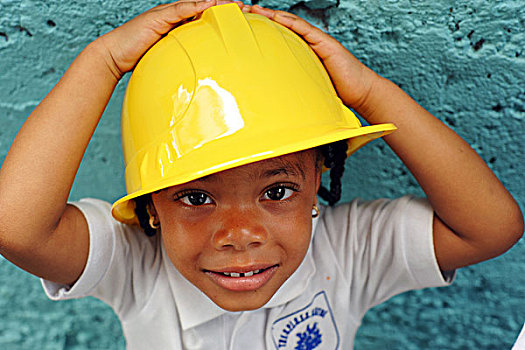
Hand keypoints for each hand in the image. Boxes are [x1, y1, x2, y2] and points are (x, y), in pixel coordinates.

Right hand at [96, 0, 238, 79]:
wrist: (114, 57)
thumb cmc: (138, 61)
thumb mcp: (167, 62)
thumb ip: (183, 65)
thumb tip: (200, 81)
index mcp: (177, 27)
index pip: (203, 18)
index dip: (221, 17)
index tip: (240, 20)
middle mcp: (172, 18)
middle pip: (203, 8)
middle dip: (224, 7)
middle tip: (246, 9)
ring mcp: (165, 15)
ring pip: (195, 5)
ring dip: (216, 4)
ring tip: (234, 4)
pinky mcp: (158, 18)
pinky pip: (180, 10)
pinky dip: (197, 6)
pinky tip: (211, 4)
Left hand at [247, 5, 377, 110]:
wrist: (361, 92)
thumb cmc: (336, 93)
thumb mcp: (308, 89)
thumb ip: (292, 87)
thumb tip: (271, 96)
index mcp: (304, 54)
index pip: (280, 37)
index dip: (264, 29)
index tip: (246, 26)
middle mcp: (310, 44)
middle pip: (283, 27)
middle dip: (263, 18)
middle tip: (244, 12)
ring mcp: (318, 42)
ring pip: (292, 24)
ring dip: (273, 15)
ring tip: (255, 10)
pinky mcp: (326, 44)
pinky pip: (305, 30)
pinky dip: (290, 22)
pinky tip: (276, 17)